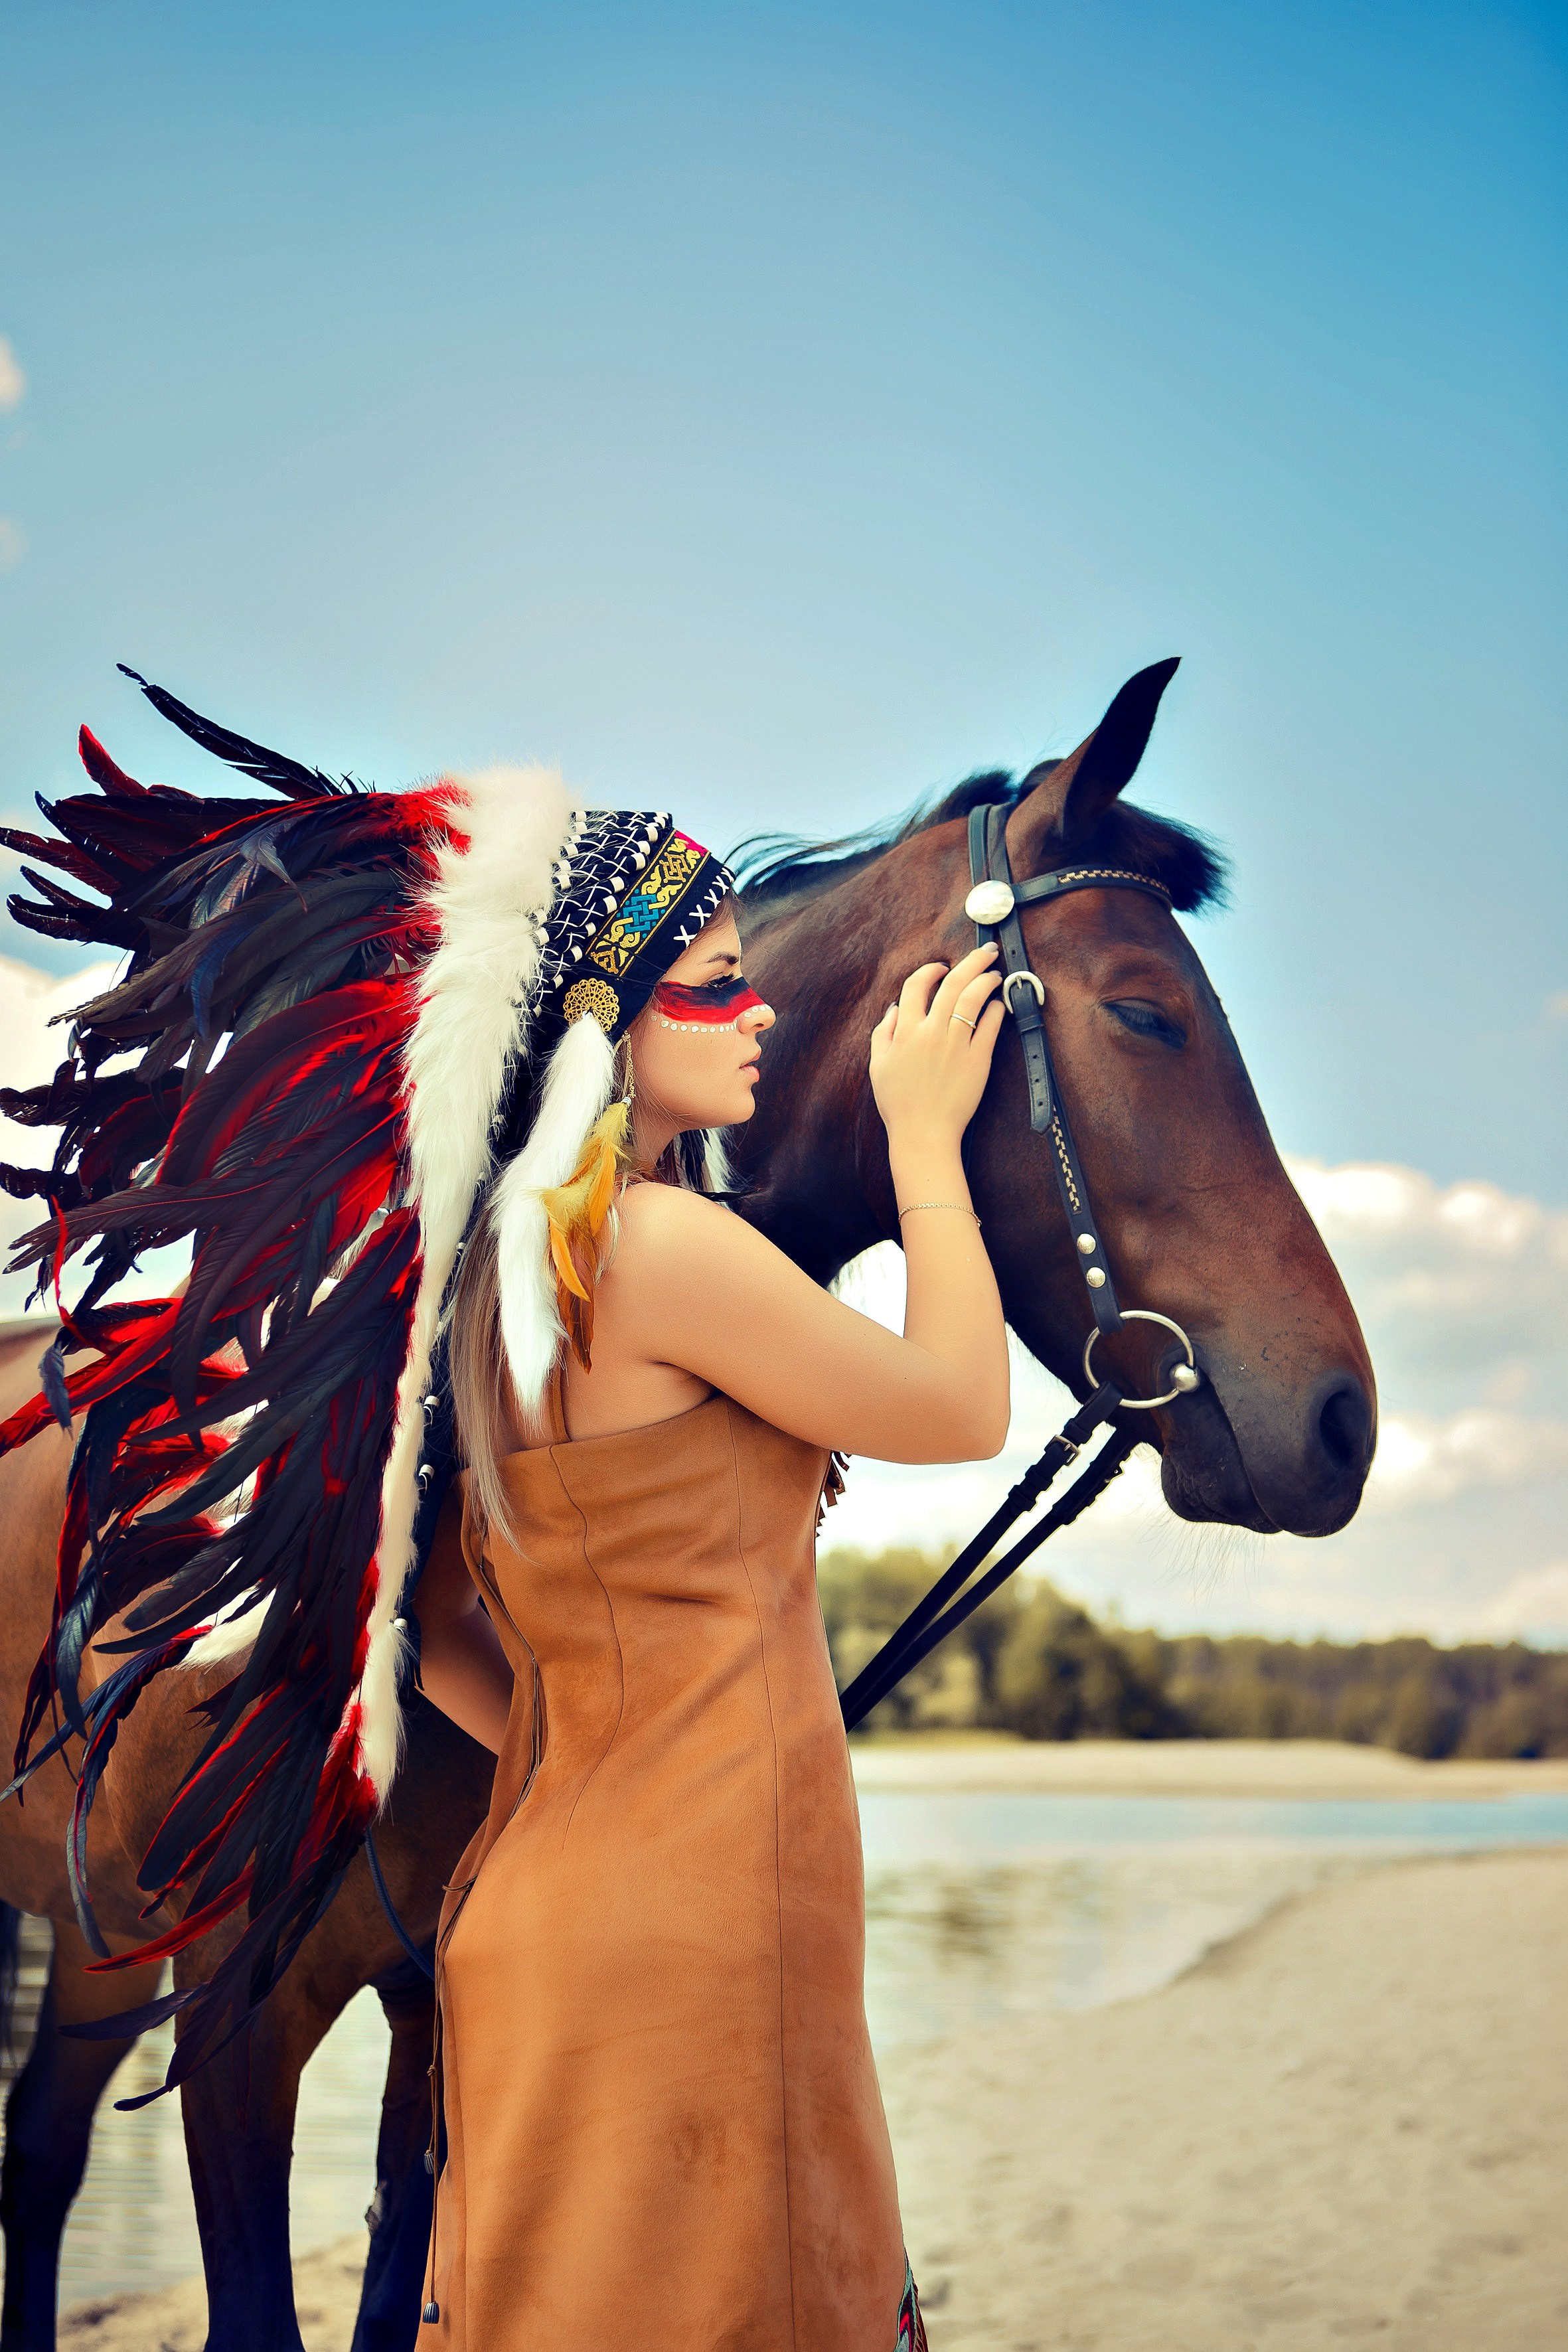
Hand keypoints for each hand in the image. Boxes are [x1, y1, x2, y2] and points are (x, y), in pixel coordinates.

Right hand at [869, 946, 1004, 1149]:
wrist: (923, 1134)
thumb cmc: (898, 1104)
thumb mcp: (878, 1066)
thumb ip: (883, 1033)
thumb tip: (895, 1008)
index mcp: (905, 1032)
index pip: (917, 985)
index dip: (930, 970)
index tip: (941, 966)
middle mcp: (931, 1033)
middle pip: (952, 984)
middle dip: (971, 961)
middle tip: (984, 951)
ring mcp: (956, 1045)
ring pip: (973, 999)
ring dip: (986, 979)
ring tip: (994, 972)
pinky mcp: (977, 1060)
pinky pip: (989, 1027)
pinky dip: (995, 1010)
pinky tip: (998, 1004)